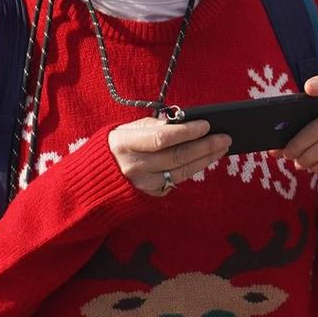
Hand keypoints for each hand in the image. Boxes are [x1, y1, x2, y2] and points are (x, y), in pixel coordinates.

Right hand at [108, 116, 231, 196]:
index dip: (186, 132)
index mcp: (124, 144)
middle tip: (224, 137)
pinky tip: (205, 159)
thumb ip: (151, 126)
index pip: (162, 138)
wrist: (93, 181)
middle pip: (176, 156)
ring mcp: (142, 184)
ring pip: (181, 172)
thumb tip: (180, 121)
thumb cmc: (114, 148)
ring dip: (205, 159)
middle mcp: (133, 167)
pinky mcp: (150, 195)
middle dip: (204, 146)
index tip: (206, 124)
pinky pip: (176, 180)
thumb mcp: (124, 131)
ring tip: (221, 147)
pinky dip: (193, 169)